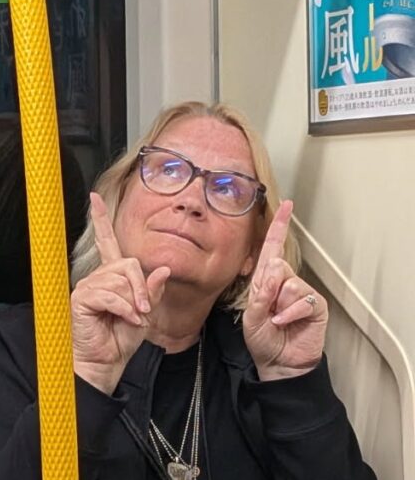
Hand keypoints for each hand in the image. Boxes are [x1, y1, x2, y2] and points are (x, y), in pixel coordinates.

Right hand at [71, 193, 170, 394]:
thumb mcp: (145, 313)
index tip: (94, 198)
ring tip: (133, 319)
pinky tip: (126, 320)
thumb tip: (161, 270)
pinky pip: (110, 294)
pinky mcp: (81, 298)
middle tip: (143, 310)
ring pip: (121, 280)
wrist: (106, 361)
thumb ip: (151, 292)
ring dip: (134, 302)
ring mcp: (87, 286)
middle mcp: (97, 277)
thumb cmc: (121, 339)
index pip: (106, 242)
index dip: (100, 220)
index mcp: (111, 277)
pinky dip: (124, 309)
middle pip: (127, 264)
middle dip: (142, 287)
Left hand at [242, 200, 326, 380]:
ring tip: (277, 320)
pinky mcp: (315, 305)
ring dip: (277, 304)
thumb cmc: (263, 338)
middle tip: (267, 311)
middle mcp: (286, 281)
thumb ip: (261, 291)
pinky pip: (300, 299)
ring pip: (288, 283)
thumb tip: (277, 265)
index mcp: (267, 279)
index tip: (285, 204)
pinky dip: (288, 313)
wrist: (277, 363)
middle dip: (267, 290)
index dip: (278, 226)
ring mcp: (302, 293)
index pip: (272, 248)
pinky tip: (284, 323)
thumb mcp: (252, 315)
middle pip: (276, 266)